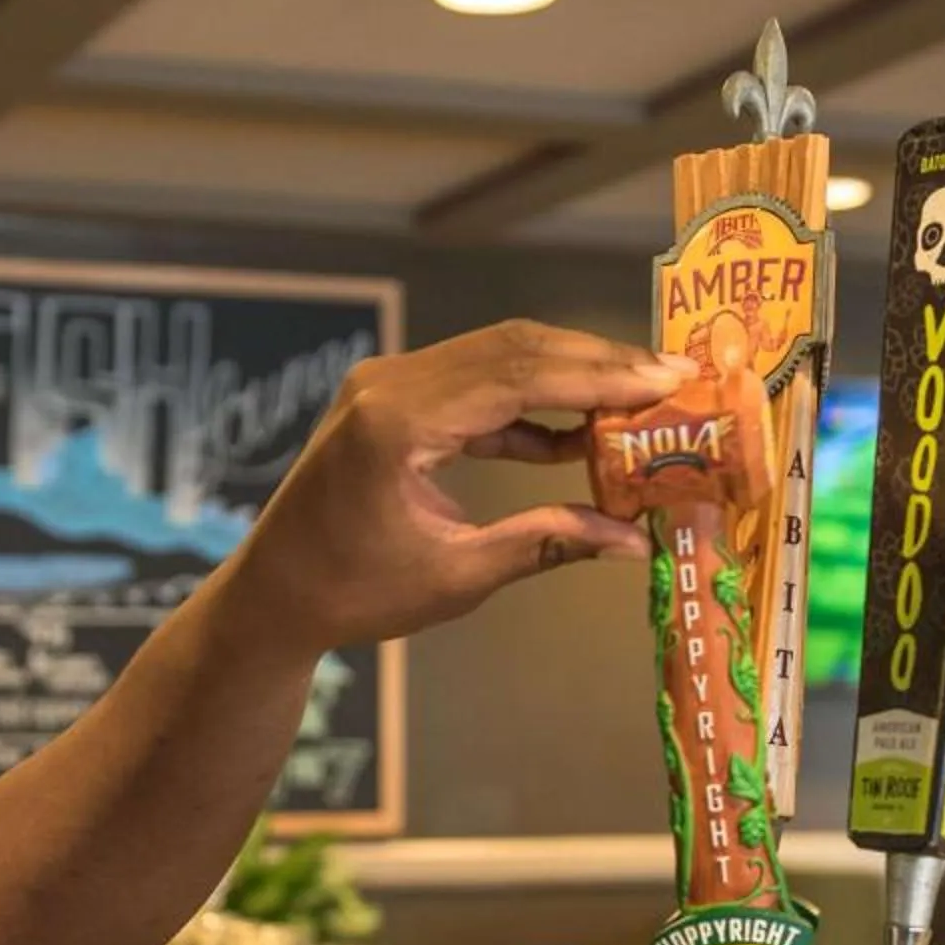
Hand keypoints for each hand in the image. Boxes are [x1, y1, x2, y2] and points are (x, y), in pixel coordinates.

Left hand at [221, 320, 696, 657]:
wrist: (273, 596)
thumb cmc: (353, 594)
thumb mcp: (457, 575)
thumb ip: (546, 544)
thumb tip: (634, 540)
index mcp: (398, 421)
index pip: (520, 375)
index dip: (602, 376)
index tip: (667, 381)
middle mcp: (389, 383)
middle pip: (515, 347)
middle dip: (598, 363)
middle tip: (672, 380)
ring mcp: (386, 383)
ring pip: (499, 355)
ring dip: (570, 375)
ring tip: (639, 401)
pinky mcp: (390, 397)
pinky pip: (475, 383)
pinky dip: (529, 404)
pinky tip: (578, 437)